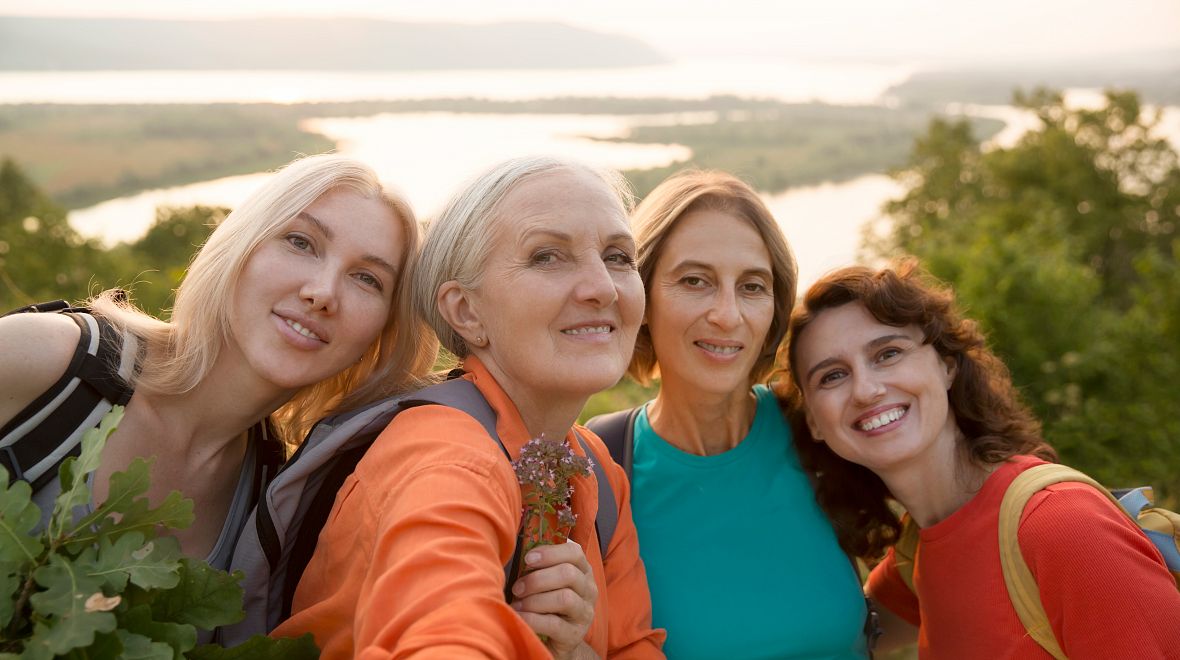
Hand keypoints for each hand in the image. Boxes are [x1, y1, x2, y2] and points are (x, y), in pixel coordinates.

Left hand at [510, 539, 598, 659]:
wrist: (556, 641)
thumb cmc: (547, 604)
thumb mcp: (547, 583)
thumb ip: (540, 567)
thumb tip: (520, 552)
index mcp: (583, 571)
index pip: (575, 552)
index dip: (550, 553)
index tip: (528, 559)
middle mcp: (589, 590)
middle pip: (568, 574)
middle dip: (537, 579)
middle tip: (517, 587)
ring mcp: (585, 613)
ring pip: (564, 598)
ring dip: (535, 599)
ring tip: (518, 604)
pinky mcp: (575, 635)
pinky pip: (554, 624)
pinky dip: (533, 619)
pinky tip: (520, 617)